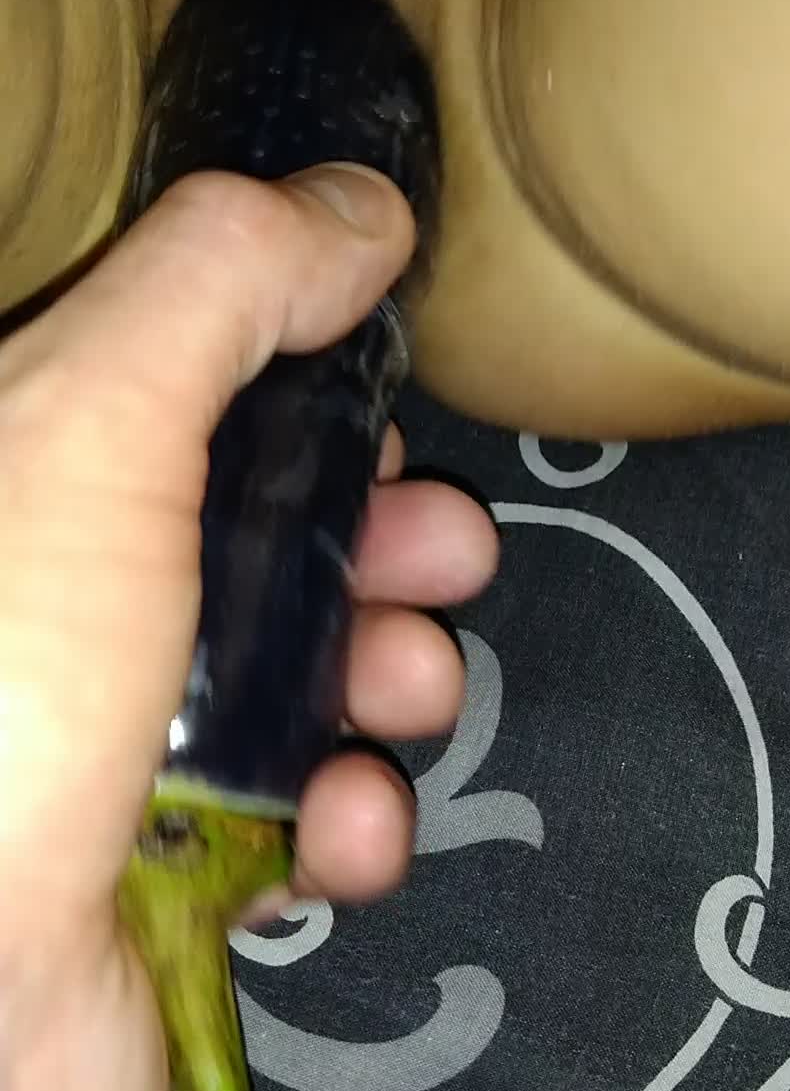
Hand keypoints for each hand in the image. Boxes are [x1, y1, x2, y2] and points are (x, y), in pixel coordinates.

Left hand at [0, 164, 496, 1090]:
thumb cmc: (3, 697)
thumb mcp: (87, 426)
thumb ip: (219, 284)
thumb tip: (355, 206)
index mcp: (27, 488)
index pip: (179, 397)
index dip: (295, 386)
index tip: (377, 399)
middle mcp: (64, 611)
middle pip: (256, 537)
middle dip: (378, 538)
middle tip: (444, 553)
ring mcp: (112, 753)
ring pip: (301, 679)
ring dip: (388, 675)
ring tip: (407, 691)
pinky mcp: (171, 884)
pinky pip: (301, 827)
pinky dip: (349, 821)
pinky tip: (342, 832)